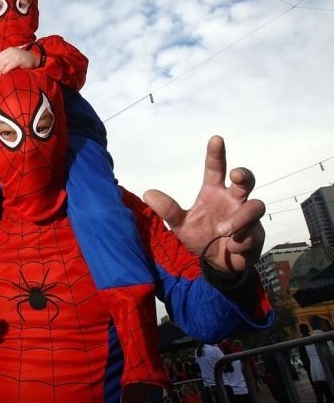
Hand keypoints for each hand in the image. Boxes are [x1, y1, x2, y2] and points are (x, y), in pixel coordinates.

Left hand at [0, 47, 38, 72]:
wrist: (35, 58)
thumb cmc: (24, 60)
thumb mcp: (13, 58)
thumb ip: (6, 60)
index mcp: (9, 50)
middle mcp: (11, 51)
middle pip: (0, 60)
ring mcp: (15, 55)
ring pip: (3, 62)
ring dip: (1, 69)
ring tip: (1, 75)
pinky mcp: (19, 60)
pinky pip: (10, 65)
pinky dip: (6, 69)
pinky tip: (5, 73)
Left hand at [143, 135, 264, 272]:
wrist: (215, 264)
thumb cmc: (200, 237)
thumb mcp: (180, 225)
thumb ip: (168, 210)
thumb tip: (147, 193)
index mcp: (214, 193)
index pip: (215, 169)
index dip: (216, 154)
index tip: (216, 139)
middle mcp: (232, 201)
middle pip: (246, 180)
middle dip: (244, 174)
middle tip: (236, 175)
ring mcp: (247, 217)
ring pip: (254, 207)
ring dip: (239, 219)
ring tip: (222, 231)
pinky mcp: (256, 235)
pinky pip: (253, 234)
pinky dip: (241, 241)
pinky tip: (231, 247)